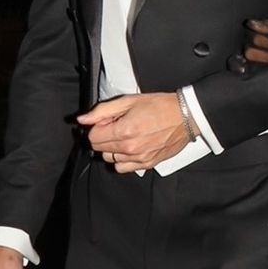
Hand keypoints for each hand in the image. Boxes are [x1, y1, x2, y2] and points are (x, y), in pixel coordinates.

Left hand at [76, 92, 190, 169]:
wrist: (184, 116)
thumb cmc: (159, 106)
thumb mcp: (128, 101)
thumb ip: (102, 111)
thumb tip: (82, 119)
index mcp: (123, 131)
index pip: (93, 137)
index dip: (98, 126)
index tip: (108, 120)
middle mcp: (130, 148)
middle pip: (99, 149)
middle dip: (104, 136)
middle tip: (118, 125)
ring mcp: (139, 158)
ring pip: (110, 159)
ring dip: (113, 148)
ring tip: (127, 136)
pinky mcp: (147, 164)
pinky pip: (123, 167)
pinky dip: (122, 159)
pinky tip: (131, 147)